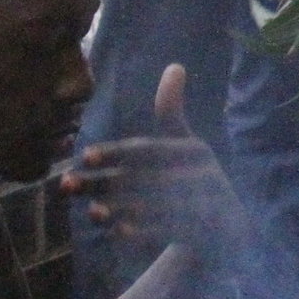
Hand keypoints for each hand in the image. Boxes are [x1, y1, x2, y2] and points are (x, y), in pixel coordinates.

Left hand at [58, 65, 244, 259]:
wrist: (231, 228)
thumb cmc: (197, 178)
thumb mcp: (187, 144)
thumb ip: (172, 112)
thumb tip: (175, 65)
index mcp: (194, 150)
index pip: (147, 149)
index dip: (115, 152)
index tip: (85, 156)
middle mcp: (203, 175)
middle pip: (142, 179)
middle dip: (103, 183)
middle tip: (67, 185)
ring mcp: (206, 205)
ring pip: (152, 206)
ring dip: (119, 209)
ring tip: (90, 212)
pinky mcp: (206, 232)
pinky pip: (168, 232)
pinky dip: (142, 232)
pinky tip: (115, 232)